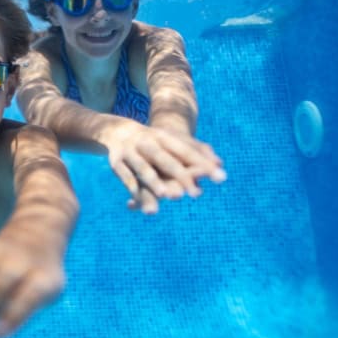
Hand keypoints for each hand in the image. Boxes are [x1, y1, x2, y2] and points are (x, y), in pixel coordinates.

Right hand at [103, 122, 224, 213]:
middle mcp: (147, 142)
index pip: (186, 150)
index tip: (220, 178)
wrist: (118, 131)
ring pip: (143, 169)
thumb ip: (198, 151)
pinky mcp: (116, 163)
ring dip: (154, 182)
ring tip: (167, 196)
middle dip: (180, 176)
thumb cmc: (155, 140)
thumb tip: (220, 164)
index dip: (203, 163)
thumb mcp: (174, 141)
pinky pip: (127, 178)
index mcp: (164, 136)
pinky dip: (134, 191)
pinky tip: (142, 205)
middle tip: (196, 194)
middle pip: (165, 160)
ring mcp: (131, 152)